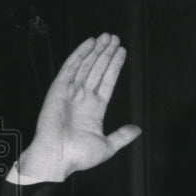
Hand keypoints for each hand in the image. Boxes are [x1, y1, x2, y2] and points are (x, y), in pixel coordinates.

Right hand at [18, 33, 141, 180]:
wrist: (57, 158)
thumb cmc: (78, 156)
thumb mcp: (107, 146)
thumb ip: (122, 136)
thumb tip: (137, 130)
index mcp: (94, 109)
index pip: (107, 82)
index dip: (114, 66)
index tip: (121, 52)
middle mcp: (83, 98)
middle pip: (97, 70)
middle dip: (106, 54)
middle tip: (115, 37)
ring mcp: (71, 92)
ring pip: (86, 66)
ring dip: (96, 51)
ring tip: (107, 37)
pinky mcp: (59, 89)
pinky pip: (70, 68)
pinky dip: (80, 54)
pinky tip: (89, 43)